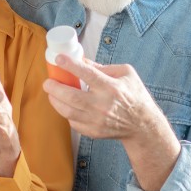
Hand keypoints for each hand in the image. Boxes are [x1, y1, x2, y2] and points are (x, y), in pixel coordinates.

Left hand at [43, 54, 180, 190]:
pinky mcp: (93, 131)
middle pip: (72, 97)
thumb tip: (81, 60)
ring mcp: (97, 120)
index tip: (59, 58)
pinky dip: (66, 112)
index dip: (71, 65)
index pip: (88, 74)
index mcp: (112, 87)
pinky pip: (73, 122)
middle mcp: (103, 105)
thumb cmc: (134, 95)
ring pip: (68, 111)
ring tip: (51, 92)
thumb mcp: (125, 74)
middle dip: (55, 88)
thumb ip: (103, 67)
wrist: (142, 125)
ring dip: (55, 101)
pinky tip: (65, 105)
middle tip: (48, 82)